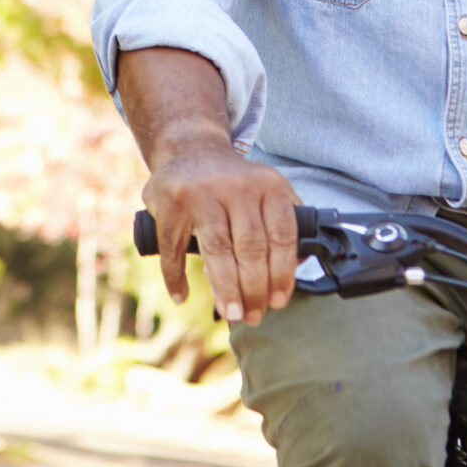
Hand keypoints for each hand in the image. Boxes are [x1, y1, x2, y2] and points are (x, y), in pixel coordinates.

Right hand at [142, 141, 301, 325]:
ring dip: (225, 288)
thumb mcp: (267, 191)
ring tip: (231, 313)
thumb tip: (295, 271)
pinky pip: (173, 247)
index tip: (278, 302)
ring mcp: (201, 194)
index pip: (282, 237)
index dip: (282, 274)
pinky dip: (176, 276)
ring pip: (217, 250)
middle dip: (254, 289)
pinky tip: (182, 295)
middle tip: (253, 316)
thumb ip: (283, 224)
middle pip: (250, 248)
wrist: (191, 151)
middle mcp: (237, 187)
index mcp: (268, 186)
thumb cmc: (234, 186)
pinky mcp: (171, 203)